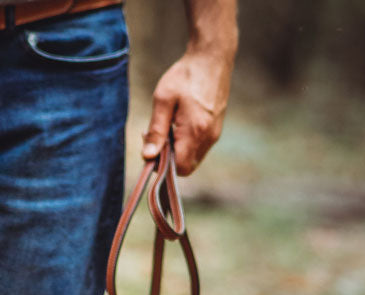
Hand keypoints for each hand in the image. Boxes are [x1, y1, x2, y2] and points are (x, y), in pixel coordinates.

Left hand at [141, 47, 232, 175]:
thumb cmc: (185, 75)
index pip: (179, 168)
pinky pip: (199, 148)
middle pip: (187, 167)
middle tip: (158, 138)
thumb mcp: (163, 100)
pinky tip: (179, 125)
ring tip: (169, 128)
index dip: (163, 165)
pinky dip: (187, 144)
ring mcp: (214, 134)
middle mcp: (208, 138)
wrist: (212, 57)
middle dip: (170, 160)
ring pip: (193, 159)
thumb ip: (156, 130)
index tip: (152, 147)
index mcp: (195, 132)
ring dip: (178, 152)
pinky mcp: (216, 129)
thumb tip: (148, 156)